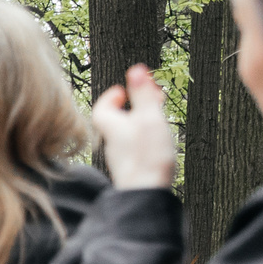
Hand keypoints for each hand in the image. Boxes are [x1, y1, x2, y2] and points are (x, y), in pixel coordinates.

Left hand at [91, 63, 177, 190]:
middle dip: (133, 105)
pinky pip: (137, 147)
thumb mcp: (148, 117)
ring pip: (129, 133)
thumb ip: (142, 94)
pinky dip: (147, 137)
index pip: (102, 108)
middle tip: (150, 96)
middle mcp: (113, 142)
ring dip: (143, 120)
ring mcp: (123, 157)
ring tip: (160, 114)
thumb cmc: (147, 155)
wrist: (147, 193)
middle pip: (118, 119)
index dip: (112, 96)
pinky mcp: (133, 169)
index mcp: (113, 126)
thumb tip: (135, 69)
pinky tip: (161, 140)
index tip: (124, 89)